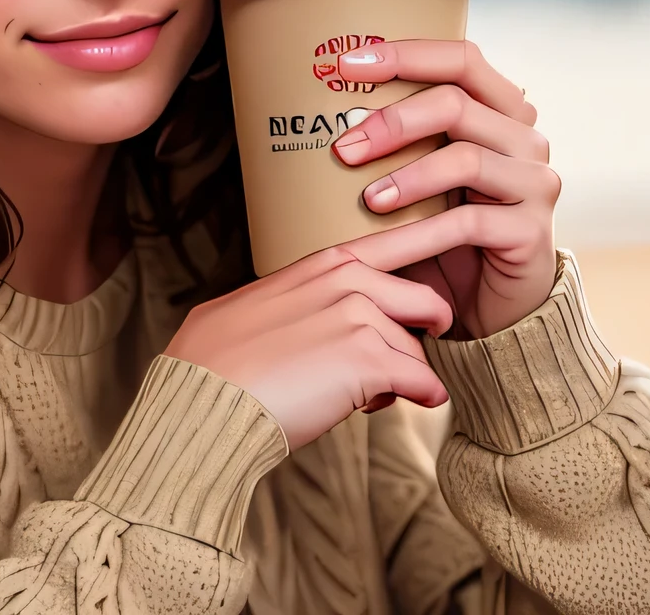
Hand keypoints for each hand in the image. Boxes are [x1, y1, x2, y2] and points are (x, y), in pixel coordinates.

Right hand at [162, 244, 453, 449]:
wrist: (203, 402)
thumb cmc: (215, 365)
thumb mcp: (249, 307)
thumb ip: (289, 300)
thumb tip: (293, 320)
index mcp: (321, 266)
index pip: (393, 246)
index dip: (427, 253)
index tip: (446, 271)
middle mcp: (346, 282)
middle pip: (425, 302)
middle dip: (425, 333)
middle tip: (408, 359)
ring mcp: (358, 319)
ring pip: (416, 351)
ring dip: (405, 377)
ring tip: (371, 396)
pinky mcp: (367, 362)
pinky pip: (421, 379)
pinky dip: (426, 394)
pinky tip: (420, 401)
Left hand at [327, 39, 558, 339]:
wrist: (493, 305)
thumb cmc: (449, 235)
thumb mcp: (425, 180)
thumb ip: (403, 144)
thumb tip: (324, 114)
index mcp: (502, 111)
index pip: (461, 59)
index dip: (406, 55)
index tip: (346, 64)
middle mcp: (526, 139)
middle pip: (458, 103)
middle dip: (393, 121)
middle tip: (344, 148)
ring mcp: (535, 183)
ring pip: (465, 159)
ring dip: (407, 177)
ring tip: (366, 199)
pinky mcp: (532, 231)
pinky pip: (468, 224)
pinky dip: (416, 236)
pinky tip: (381, 249)